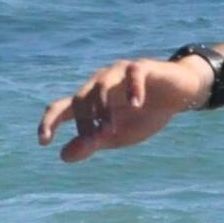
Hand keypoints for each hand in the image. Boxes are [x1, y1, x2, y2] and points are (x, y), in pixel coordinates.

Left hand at [37, 55, 211, 163]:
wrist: (179, 95)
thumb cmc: (145, 115)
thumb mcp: (117, 136)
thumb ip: (92, 143)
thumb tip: (62, 155)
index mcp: (91, 102)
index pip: (61, 109)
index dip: (49, 123)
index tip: (44, 141)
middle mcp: (100, 84)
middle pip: (79, 99)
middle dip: (84, 123)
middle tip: (94, 142)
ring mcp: (120, 73)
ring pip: (100, 85)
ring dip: (101, 109)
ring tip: (109, 129)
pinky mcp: (143, 67)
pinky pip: (133, 73)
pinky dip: (132, 88)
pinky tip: (135, 104)